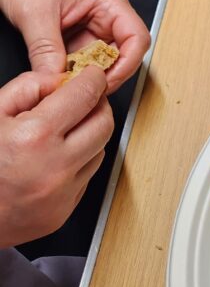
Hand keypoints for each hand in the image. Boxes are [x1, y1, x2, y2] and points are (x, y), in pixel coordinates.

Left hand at [0, 0, 150, 93]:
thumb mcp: (35, 13)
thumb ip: (46, 49)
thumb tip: (54, 79)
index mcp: (109, 4)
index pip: (137, 38)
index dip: (127, 64)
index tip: (105, 82)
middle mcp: (106, 19)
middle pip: (124, 57)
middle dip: (106, 76)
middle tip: (82, 90)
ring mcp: (92, 32)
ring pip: (103, 66)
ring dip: (88, 78)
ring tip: (68, 86)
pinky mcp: (77, 43)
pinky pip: (83, 66)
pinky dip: (74, 76)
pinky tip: (60, 80)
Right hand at [0, 68, 112, 247]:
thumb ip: (29, 87)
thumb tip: (61, 80)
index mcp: (34, 137)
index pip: (86, 96)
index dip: (93, 79)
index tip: (92, 74)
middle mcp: (55, 168)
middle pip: (104, 124)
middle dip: (98, 105)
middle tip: (82, 100)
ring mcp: (61, 194)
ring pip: (100, 151)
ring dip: (89, 135)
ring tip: (60, 134)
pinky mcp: (63, 212)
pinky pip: (86, 177)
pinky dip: (77, 162)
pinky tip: (52, 160)